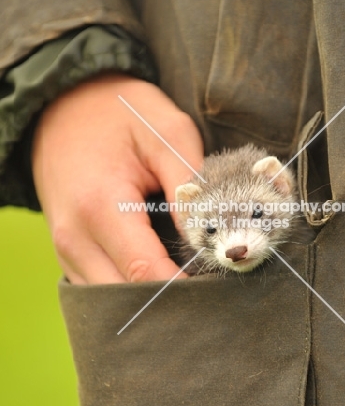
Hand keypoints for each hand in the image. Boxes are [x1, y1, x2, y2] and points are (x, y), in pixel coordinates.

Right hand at [32, 74, 203, 283]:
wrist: (66, 107)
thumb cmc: (121, 116)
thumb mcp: (167, 134)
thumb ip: (188, 184)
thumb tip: (207, 235)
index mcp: (98, 206)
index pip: (145, 271)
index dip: (185, 287)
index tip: (218, 286)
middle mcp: (74, 238)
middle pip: (127, 296)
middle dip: (169, 298)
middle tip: (207, 286)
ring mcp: (66, 249)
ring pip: (111, 299)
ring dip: (150, 297)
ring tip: (185, 282)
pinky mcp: (68, 252)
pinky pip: (100, 287)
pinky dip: (130, 289)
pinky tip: (157, 273)